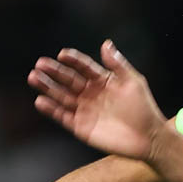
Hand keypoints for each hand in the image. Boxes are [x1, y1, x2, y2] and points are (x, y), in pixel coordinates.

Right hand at [29, 41, 167, 161]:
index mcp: (102, 80)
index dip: (73, 60)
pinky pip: (62, 116)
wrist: (148, 137)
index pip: (84, 67)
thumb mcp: (133, 82)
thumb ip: (118, 64)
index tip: (63, 54)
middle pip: (68, 80)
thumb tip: (105, 43)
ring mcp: (84, 110)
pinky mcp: (80, 126)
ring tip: (34, 77)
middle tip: (40, 64)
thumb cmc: (144, 108)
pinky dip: (51, 109)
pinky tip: (40, 101)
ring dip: (47, 87)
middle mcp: (90, 93)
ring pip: (61, 96)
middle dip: (54, 71)